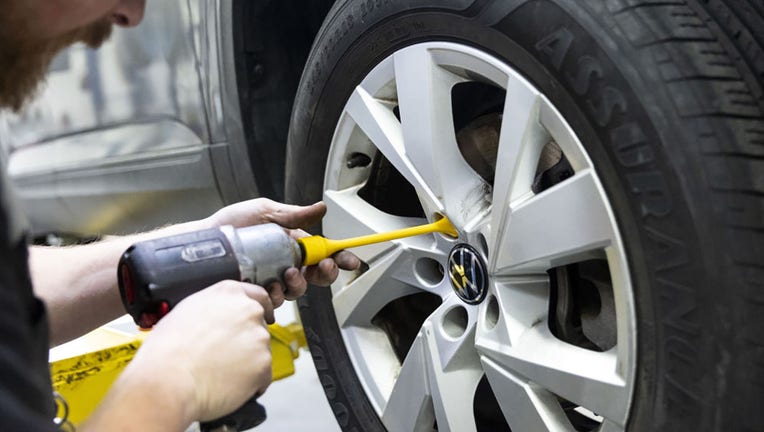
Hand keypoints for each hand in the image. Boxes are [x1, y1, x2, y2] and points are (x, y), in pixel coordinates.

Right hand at [126, 280, 273, 421]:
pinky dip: (250, 383)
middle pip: (259, 326)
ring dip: (247, 362)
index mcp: (229, 293)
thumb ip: (212, 307)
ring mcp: (259, 337)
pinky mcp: (264, 364)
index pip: (259, 295)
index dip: (259, 310)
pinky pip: (262, 376)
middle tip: (224, 354)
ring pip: (260, 351)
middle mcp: (249, 310)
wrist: (167, 381)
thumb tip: (218, 315)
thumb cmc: (167, 350)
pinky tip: (226, 383)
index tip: (258, 319)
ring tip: (218, 371)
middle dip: (246, 340)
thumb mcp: (186, 310)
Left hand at [206, 198, 360, 306]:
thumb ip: (293, 214)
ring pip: (297, 292)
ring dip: (297, 285)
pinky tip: (266, 288)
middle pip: (317, 277)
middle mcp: (286, 265)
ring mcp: (272, 282)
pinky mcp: (257, 296)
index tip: (350, 261)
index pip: (323, 253)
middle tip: (323, 266)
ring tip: (285, 275)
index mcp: (292, 245)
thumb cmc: (231, 226)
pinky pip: (273, 305)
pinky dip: (273, 299)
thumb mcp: (264, 212)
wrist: (203, 244)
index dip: (340, 258)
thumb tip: (320, 207)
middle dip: (325, 273)